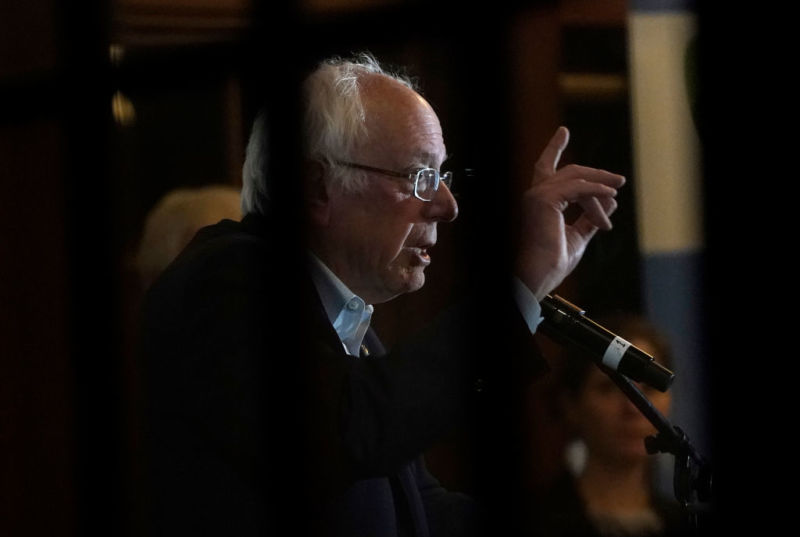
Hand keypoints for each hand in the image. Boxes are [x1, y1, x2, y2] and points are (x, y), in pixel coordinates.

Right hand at [515, 126, 625, 300]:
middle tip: (619, 182)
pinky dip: (596, 193)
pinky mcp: (544, 199)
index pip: (545, 169)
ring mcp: (536, 196)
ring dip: (601, 187)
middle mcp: (533, 196)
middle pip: (569, 172)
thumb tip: (610, 203)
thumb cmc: (551, 263)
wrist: (537, 275)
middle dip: (596, 175)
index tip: (563, 131)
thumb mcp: (578, 236)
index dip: (554, 148)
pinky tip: (609, 200)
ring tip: (618, 192)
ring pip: (577, 180)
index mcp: (537, 204)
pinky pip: (578, 188)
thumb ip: (590, 218)